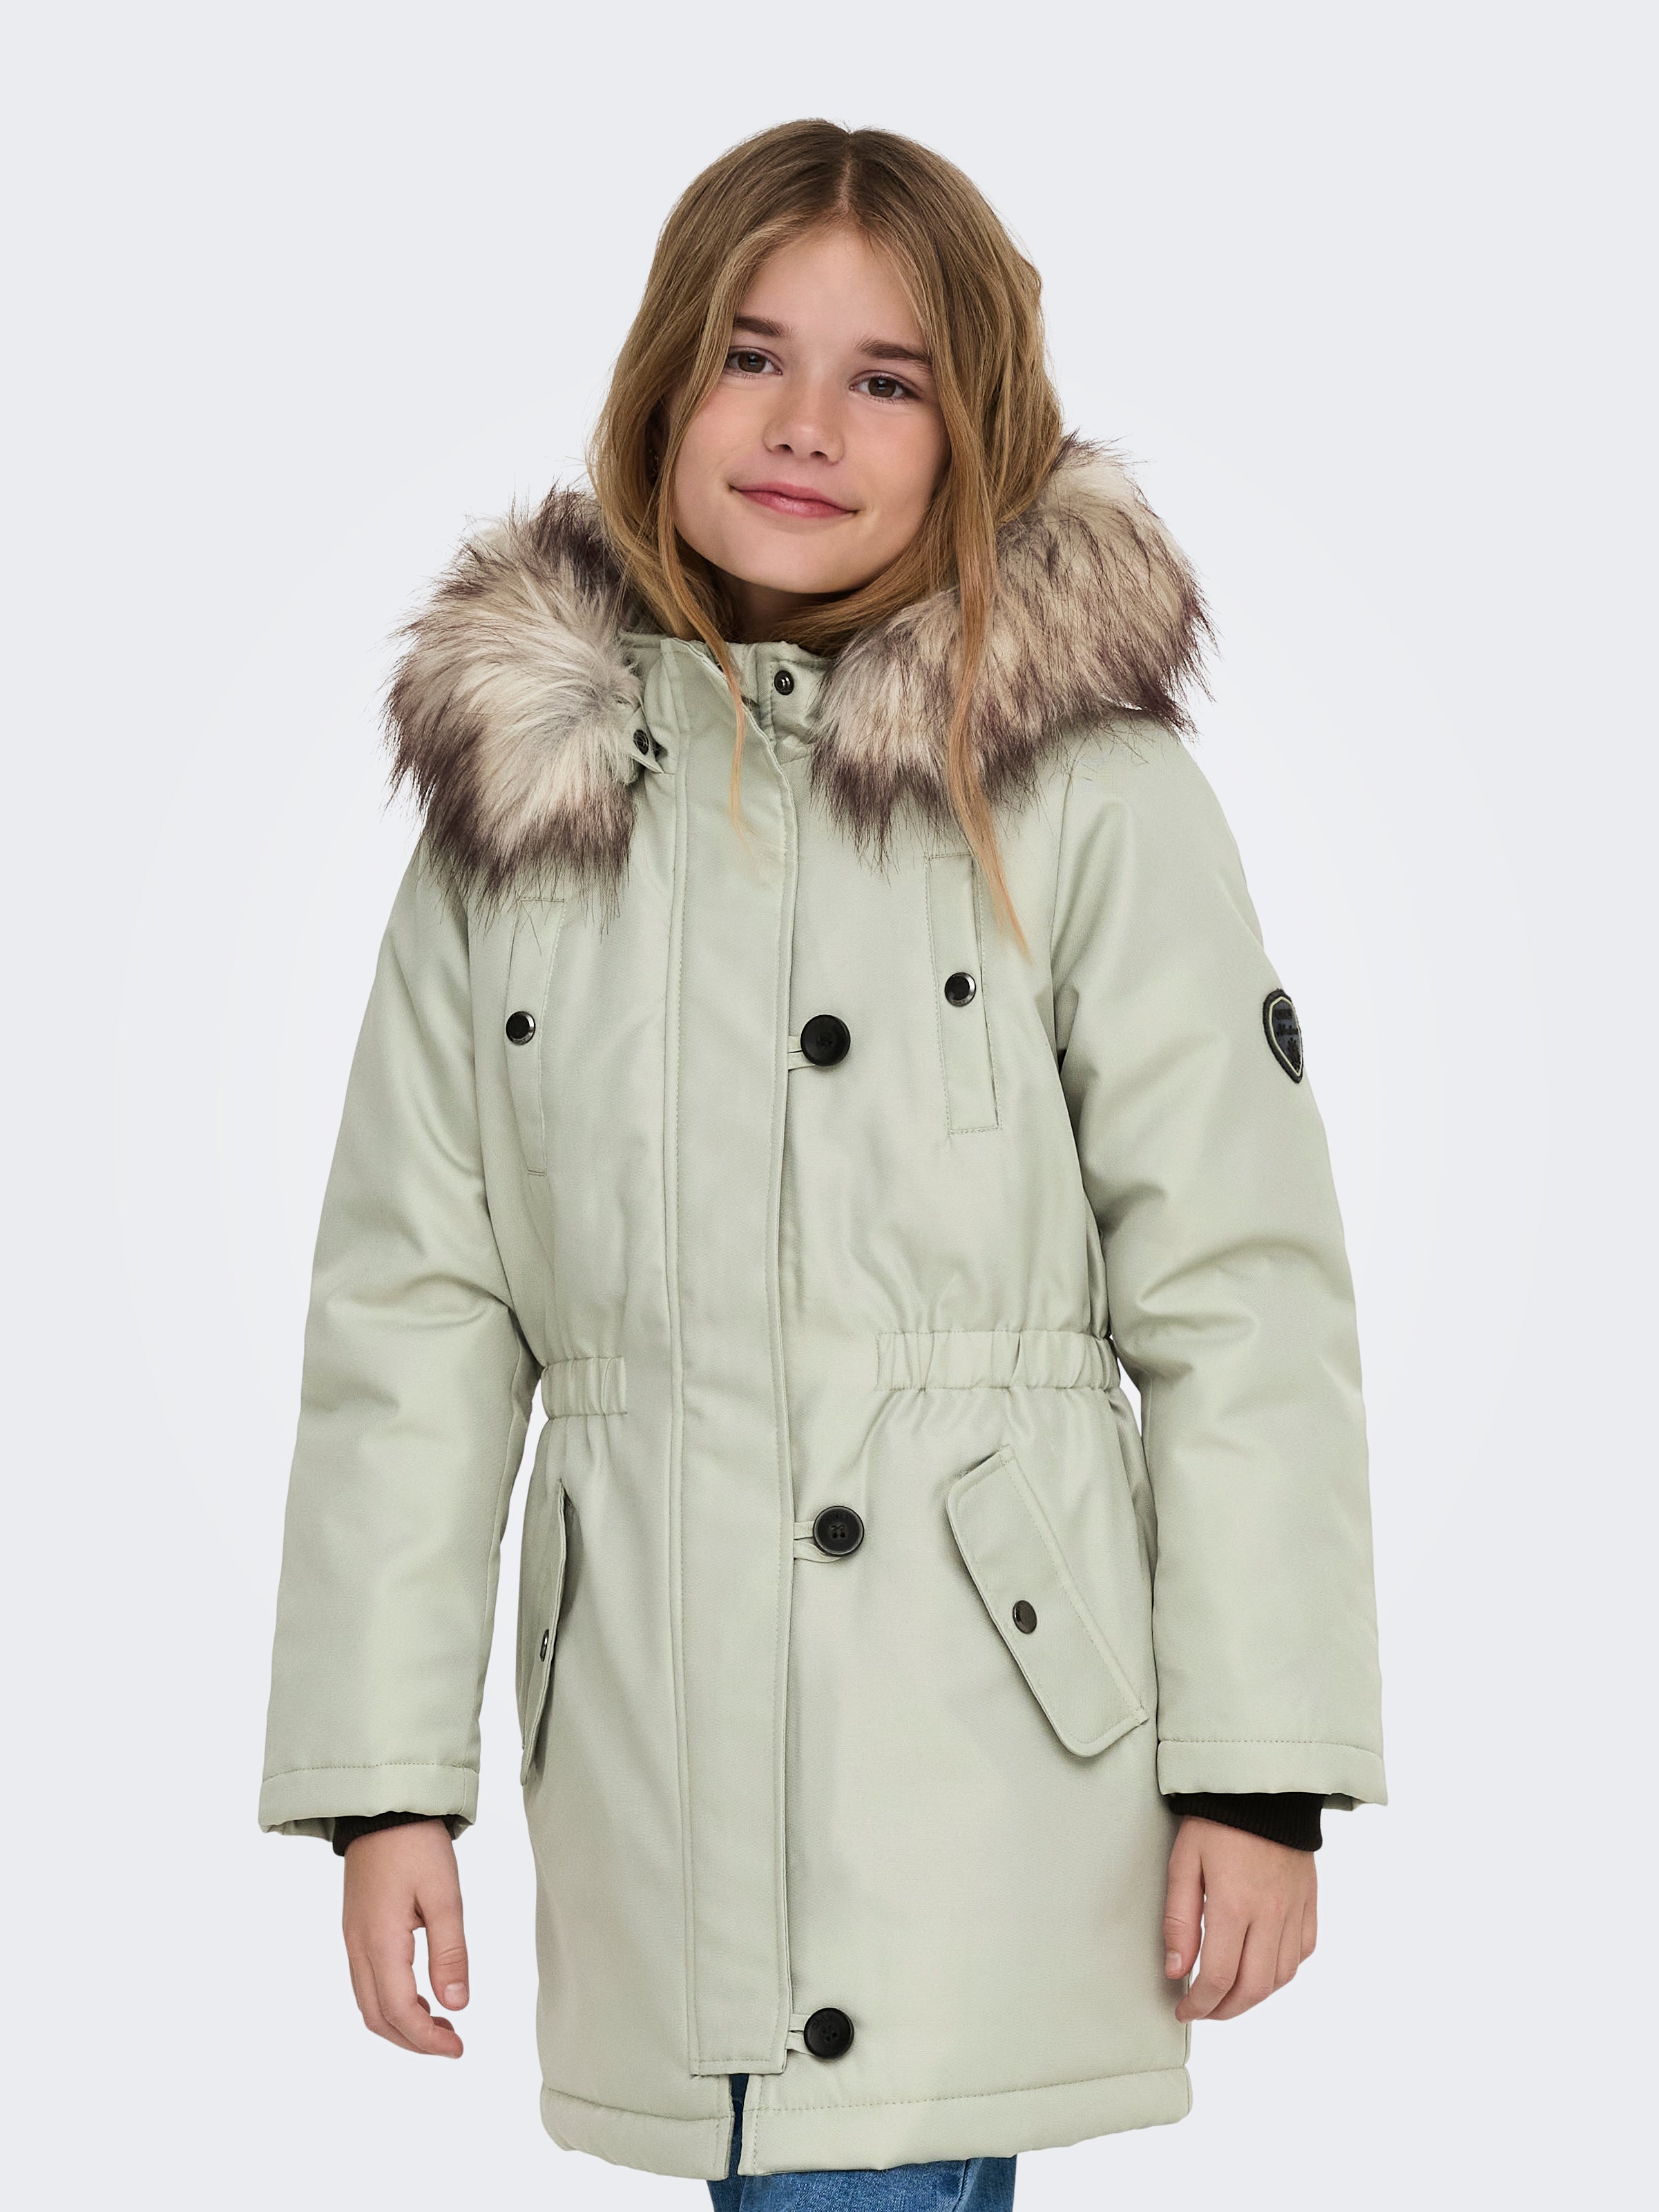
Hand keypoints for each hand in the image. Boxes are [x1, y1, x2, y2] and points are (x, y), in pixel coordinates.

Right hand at [341, 1818, 468, 2056]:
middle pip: (377, 2017)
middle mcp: (358, 1946)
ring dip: (401, 2023)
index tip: (458, 2048)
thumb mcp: (444, 1895)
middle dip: (412, 2041)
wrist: (383, 1807)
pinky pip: (367, 1981)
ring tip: (440, 2024)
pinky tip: (419, 1995)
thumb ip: (450, 1952)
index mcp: (380, 1942)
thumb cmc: (417, 1845)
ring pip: (369, 2002)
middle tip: (451, 2044)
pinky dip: (391, 2001)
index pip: (400, 2011)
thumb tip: (456, 2005)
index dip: (427, 2039)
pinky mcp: (356, 1927)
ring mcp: (353, 1938)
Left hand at [1163, 1815, 1316, 2021]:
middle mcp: (1271, 1915)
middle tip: (1204, 2010)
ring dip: (1254, 1996)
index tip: (1183, 2010)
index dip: (1200, 2004)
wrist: (1262, 1786)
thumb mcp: (1183, 1863)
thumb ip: (1179, 1920)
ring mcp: (1295, 1910)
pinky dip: (1283, 1970)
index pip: (1219, 1978)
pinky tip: (1263, 1966)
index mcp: (1234, 1906)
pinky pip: (1303, 1951)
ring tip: (1229, 1995)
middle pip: (1254, 1989)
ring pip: (1282, 1977)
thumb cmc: (1216, 1821)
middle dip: (1225, 2010)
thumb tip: (1176, 1970)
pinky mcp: (1309, 1901)